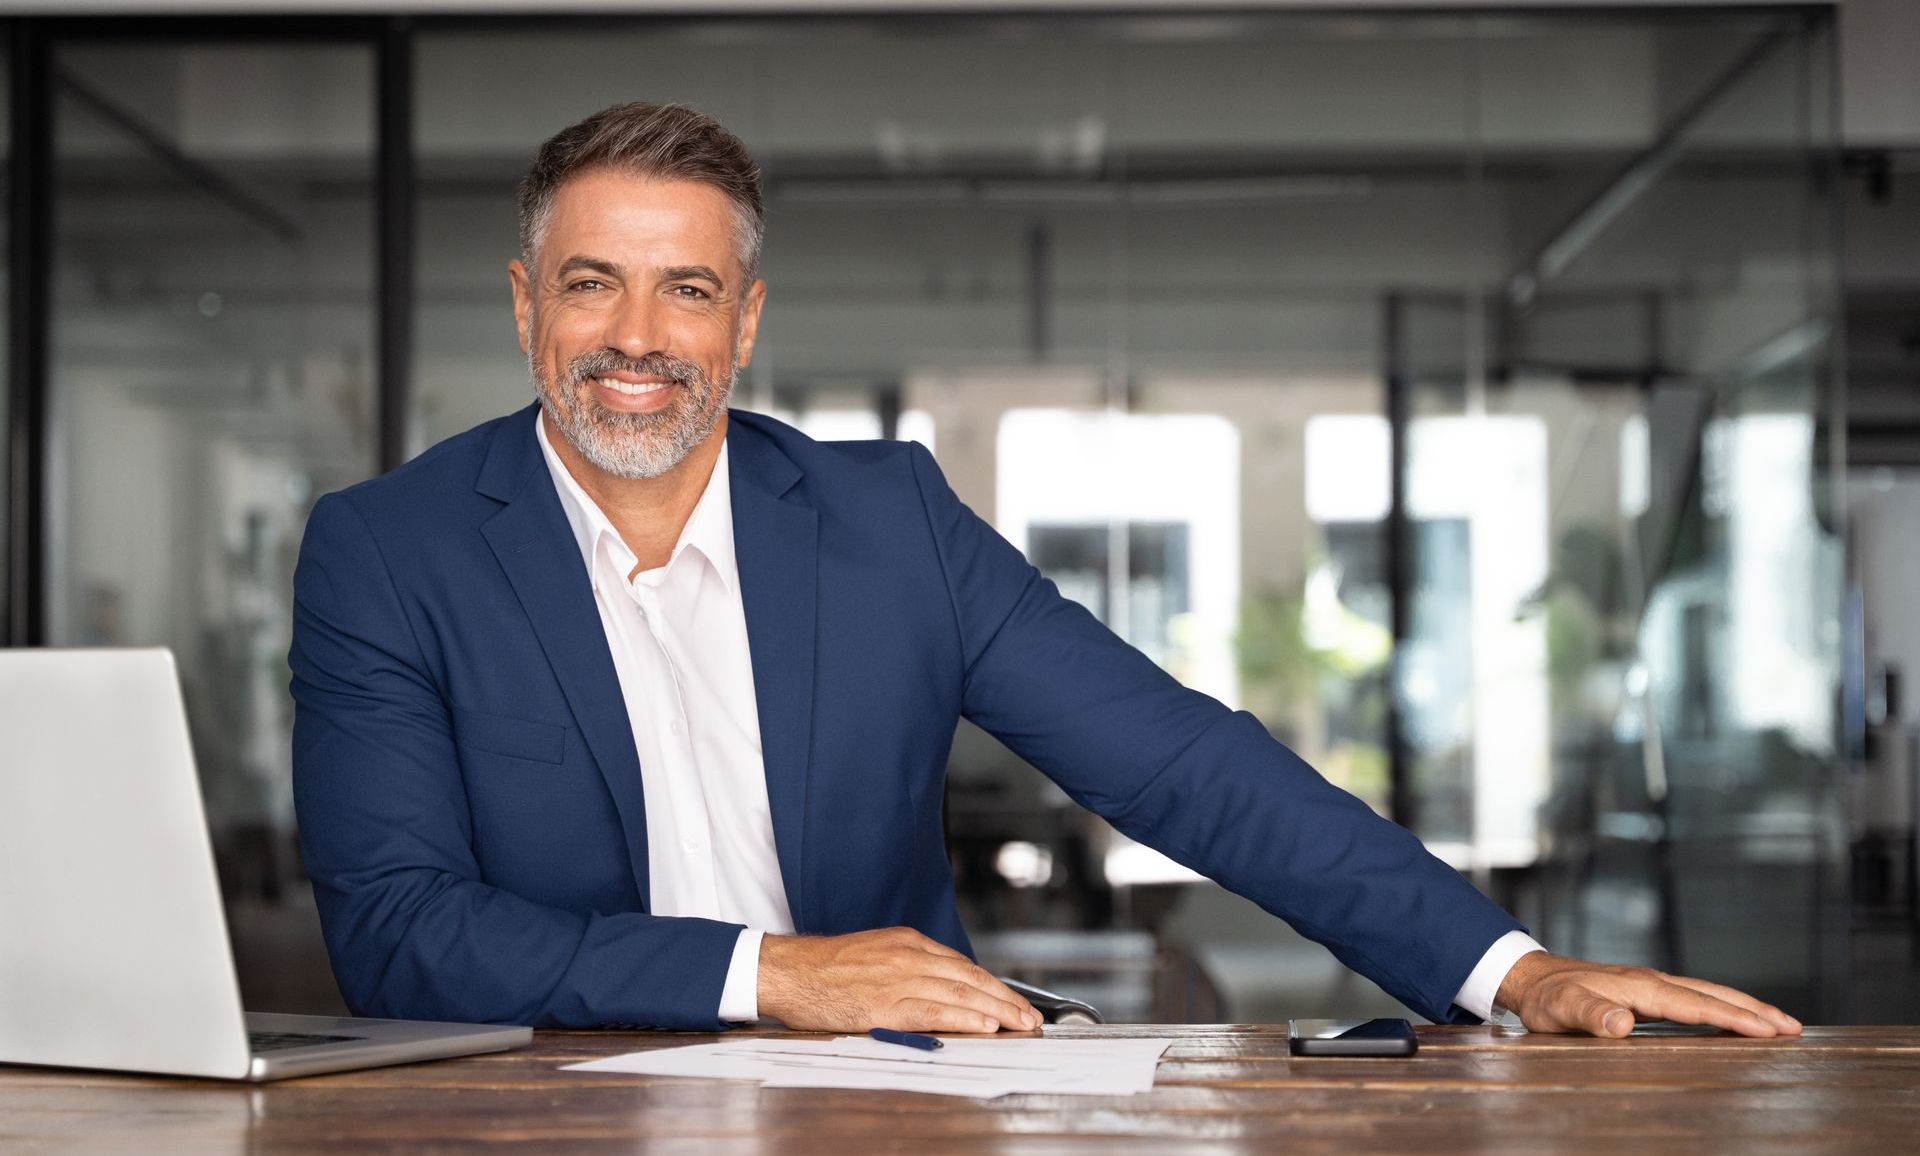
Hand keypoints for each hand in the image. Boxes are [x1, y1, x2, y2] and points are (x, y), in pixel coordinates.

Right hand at [757, 926, 1042, 1033]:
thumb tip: (938, 988)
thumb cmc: (824, 967)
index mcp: (908, 943)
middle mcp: (909, 956)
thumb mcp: (874, 953)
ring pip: (960, 995)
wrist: (788, 970)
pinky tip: (984, 1027)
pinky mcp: (884, 1004)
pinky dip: (964, 1019)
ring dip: (997, 1012)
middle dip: (1006, 999)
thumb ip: (907, 966)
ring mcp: (898, 979)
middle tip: (1030, 1019)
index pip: (963, 966)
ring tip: (1020, 1026)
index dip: (993, 986)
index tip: (1013, 1001)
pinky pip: (933, 1012)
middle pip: (970, 979)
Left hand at [1496, 951, 1801, 1037]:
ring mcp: (1650, 986)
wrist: (1529, 977)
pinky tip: (1731, 1019)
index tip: (1769, 1031)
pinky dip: (1722, 1007)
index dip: (1733, 1018)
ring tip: (1779, 1025)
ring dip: (1744, 1008)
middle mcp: (1651, 982)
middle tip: (1794, 1029)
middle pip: (1713, 994)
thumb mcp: (1561, 1010)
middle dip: (1755, 1011)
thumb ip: (1589, 1016)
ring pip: (1707, 994)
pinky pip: (1694, 999)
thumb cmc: (1545, 998)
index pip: (1696, 1005)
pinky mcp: (1646, 993)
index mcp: (1640, 987)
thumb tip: (1623, 1023)